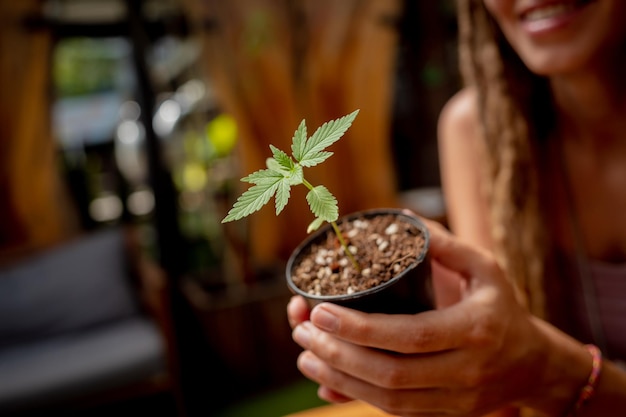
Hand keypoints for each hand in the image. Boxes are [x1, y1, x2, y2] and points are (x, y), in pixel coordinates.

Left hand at [290, 219, 575, 415]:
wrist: (532, 365)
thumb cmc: (503, 309)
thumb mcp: (486, 269)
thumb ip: (447, 245)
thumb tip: (402, 217)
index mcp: (474, 330)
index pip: (409, 335)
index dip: (361, 328)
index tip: (321, 311)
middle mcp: (465, 371)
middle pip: (392, 374)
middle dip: (339, 354)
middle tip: (302, 331)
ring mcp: (455, 400)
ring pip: (388, 399)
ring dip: (340, 378)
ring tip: (305, 353)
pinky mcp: (444, 414)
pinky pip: (394, 412)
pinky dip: (356, 396)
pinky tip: (328, 378)